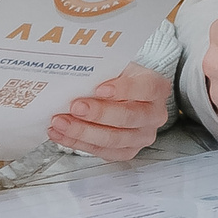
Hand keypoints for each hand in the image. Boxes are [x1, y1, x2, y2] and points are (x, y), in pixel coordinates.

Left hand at [51, 64, 170, 161]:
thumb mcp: (115, 66)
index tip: (100, 88)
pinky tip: (61, 134)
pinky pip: (102, 151)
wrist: (123, 94)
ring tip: (61, 122)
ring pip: (114, 139)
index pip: (146, 88)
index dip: (124, 89)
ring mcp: (143, 136)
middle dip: (98, 113)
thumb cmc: (118, 78)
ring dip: (83, 132)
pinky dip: (78, 143)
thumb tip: (74, 77)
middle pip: (128, 117)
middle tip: (74, 107)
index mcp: (156, 88)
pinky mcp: (128, 151)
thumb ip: (102, 72)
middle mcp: (154, 114)